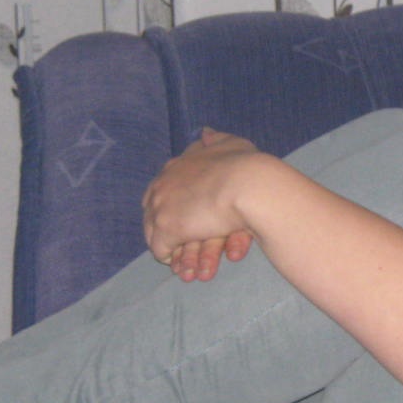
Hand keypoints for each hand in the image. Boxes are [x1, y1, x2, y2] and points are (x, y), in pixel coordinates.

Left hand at [142, 129, 261, 280]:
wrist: (249, 185)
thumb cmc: (246, 166)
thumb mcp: (231, 143)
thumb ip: (216, 140)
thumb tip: (205, 133)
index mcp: (174, 167)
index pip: (159, 192)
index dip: (170, 208)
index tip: (184, 222)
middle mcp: (162, 185)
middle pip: (153, 215)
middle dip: (170, 234)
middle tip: (181, 250)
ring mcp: (162, 207)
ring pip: (158, 236)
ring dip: (174, 253)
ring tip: (186, 269)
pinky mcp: (168, 229)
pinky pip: (161, 250)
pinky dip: (173, 261)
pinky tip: (185, 269)